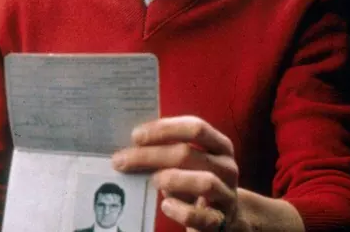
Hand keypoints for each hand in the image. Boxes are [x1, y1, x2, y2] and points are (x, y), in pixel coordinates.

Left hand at [111, 116, 241, 231]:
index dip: (164, 129)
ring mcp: (227, 194)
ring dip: (171, 179)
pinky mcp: (221, 221)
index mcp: (219, 145)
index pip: (195, 128)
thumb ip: (166, 152)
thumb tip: (129, 148)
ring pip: (204, 182)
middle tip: (122, 160)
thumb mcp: (187, 164)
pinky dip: (181, 210)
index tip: (136, 136)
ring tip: (151, 180)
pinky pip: (203, 217)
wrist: (223, 217)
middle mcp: (227, 167)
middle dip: (151, 155)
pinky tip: (166, 205)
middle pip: (189, 154)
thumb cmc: (195, 183)